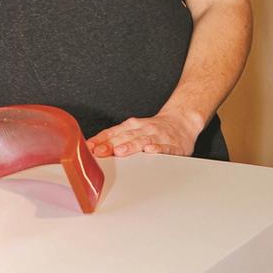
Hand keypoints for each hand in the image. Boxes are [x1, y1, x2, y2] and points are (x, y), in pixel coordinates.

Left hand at [86, 111, 200, 157]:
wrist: (182, 121)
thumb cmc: (155, 128)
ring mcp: (158, 136)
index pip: (113, 133)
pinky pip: (165, 147)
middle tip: (100, 152)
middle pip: (125, 137)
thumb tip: (94, 147)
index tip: (89, 147)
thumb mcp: (134, 129)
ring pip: (142, 141)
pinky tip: (150, 151)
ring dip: (130, 146)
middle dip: (111, 145)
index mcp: (133, 126)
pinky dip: (157, 149)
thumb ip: (116, 138)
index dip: (100, 140)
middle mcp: (144, 129)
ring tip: (120, 152)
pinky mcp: (172, 145)